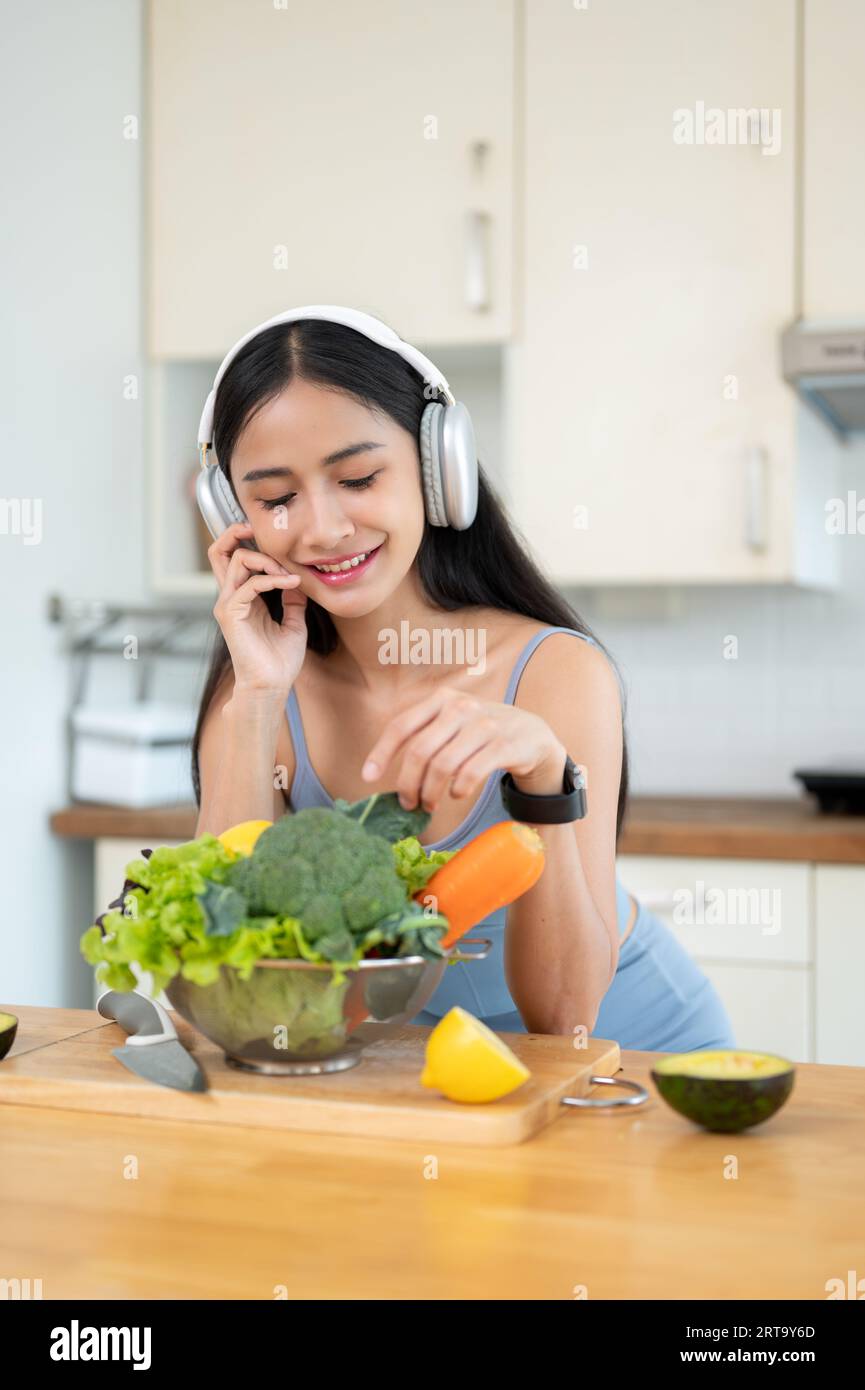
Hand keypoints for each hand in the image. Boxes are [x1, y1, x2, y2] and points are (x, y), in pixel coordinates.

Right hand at [208, 521, 307, 693]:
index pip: (234, 559)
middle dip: (236, 532)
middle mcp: (231, 597)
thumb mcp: (294, 623)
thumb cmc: (280, 661)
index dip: (248, 542)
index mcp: (243, 599)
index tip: (275, 541)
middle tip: (257, 529)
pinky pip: (250, 584)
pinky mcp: (230, 613)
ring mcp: (228, 604)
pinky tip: (291, 584)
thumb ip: (292, 601)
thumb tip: (297, 582)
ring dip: (266, 559)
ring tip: (289, 574)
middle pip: (219, 552)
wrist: (272, 685)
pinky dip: (273, 579)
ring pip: (235, 560)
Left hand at [359, 685, 566, 810]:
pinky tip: (456, 794)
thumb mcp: (452, 722)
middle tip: (408, 803)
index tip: (368, 778)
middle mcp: (461, 707)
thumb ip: (424, 736)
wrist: (533, 734)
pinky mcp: (504, 745)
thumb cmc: (482, 732)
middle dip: (408, 783)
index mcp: (442, 698)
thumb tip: (383, 770)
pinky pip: (470, 773)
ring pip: (442, 766)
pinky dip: (458, 789)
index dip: (381, 753)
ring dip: (430, 792)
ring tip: (430, 804)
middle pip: (419, 751)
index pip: (401, 726)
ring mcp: (485, 725)